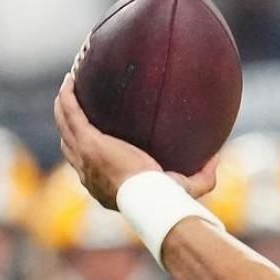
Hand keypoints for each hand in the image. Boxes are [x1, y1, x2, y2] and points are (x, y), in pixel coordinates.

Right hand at [53, 74, 218, 209]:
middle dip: (68, 126)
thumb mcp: (185, 188)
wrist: (151, 200)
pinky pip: (71, 113)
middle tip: (72, 107)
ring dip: (62, 108)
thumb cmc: (166, 200)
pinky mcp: (89, 142)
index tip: (91, 139)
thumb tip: (217, 157)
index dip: (84, 153)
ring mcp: (85, 157)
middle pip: (69, 146)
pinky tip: (71, 80)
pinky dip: (68, 97)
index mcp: (103, 185)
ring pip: (65, 127)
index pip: (88, 168)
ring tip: (68, 88)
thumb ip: (201, 176)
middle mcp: (88, 173)